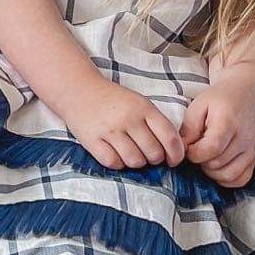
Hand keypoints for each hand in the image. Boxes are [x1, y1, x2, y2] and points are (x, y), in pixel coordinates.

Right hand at [65, 81, 184, 170]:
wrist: (79, 90)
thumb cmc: (113, 99)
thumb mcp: (139, 103)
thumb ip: (156, 123)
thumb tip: (172, 151)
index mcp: (143, 107)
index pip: (169, 137)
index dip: (176, 154)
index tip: (174, 160)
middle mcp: (128, 119)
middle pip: (153, 153)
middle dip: (154, 159)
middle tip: (147, 154)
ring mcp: (109, 130)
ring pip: (135, 161)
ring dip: (136, 162)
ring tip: (131, 153)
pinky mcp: (92, 141)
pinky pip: (114, 163)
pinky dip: (118, 163)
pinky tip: (116, 154)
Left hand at [181, 79, 254, 186]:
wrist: (245, 96)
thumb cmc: (219, 100)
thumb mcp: (198, 105)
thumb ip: (189, 128)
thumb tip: (182, 149)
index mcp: (228, 122)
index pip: (211, 148)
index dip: (194, 153)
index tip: (188, 146)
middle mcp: (243, 139)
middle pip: (217, 164)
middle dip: (200, 161)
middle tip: (197, 148)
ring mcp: (251, 151)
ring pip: (228, 175)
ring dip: (211, 171)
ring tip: (206, 157)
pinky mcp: (254, 159)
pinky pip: (240, 179)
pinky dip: (226, 178)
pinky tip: (217, 167)